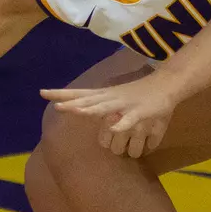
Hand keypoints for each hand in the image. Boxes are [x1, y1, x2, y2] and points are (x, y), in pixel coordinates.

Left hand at [42, 77, 181, 157]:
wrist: (168, 85)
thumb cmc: (141, 94)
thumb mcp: (117, 98)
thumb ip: (100, 107)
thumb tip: (84, 114)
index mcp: (105, 95)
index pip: (80, 93)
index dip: (62, 94)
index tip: (43, 93)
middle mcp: (112, 97)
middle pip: (88, 100)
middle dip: (73, 103)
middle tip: (56, 106)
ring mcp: (125, 104)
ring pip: (105, 108)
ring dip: (91, 110)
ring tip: (76, 112)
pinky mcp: (141, 111)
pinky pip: (130, 119)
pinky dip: (122, 123)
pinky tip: (115, 126)